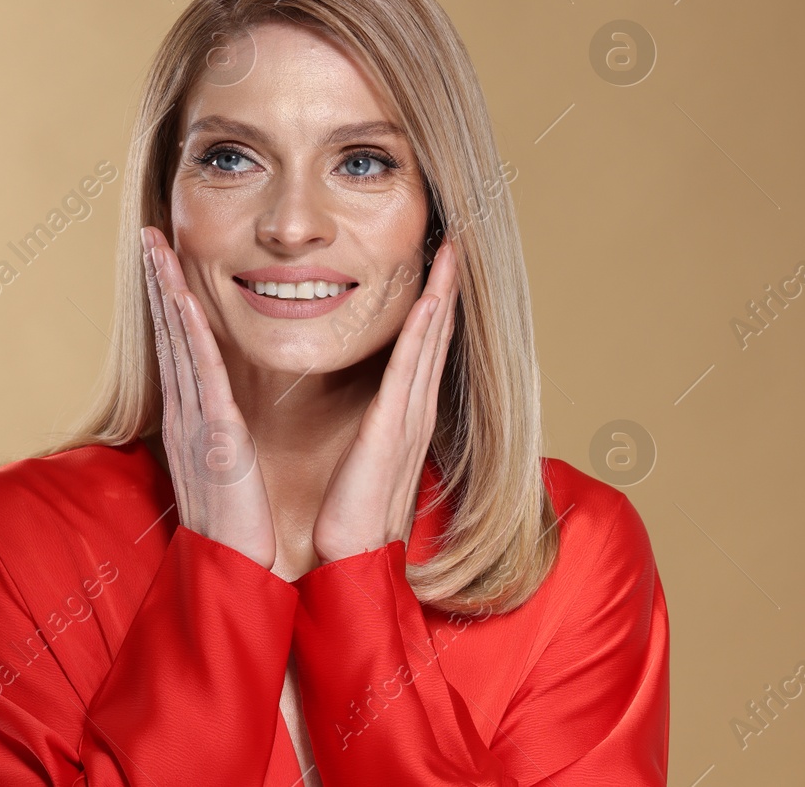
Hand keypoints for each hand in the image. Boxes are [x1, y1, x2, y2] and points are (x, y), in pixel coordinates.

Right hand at [142, 226, 276, 569]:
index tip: (163, 265)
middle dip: (158, 283)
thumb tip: (224, 423)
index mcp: (192, 421)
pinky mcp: (215, 435)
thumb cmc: (238, 530)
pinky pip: (200, 372)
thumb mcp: (226, 474)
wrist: (232, 572)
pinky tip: (180, 299)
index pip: (178, 350)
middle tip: (149, 238)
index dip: (167, 304)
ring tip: (156, 249)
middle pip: (168, 335)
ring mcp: (196, 422)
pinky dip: (188, 332)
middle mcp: (185, 414)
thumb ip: (222, 441)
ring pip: (178, 343)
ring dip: (165, 291)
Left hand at [310, 235, 459, 565]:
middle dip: (446, 289)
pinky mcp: (391, 430)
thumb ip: (368, 431)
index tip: (437, 268)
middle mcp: (413, 413)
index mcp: (403, 418)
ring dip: (441, 297)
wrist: (350, 561)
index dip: (433, 307)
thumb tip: (365, 413)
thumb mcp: (361, 460)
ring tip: (451, 255)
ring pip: (430, 345)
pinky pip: (410, 372)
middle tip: (455, 243)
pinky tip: (430, 302)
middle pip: (435, 337)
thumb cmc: (349, 515)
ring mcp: (408, 420)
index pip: (422, 351)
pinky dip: (423, 334)